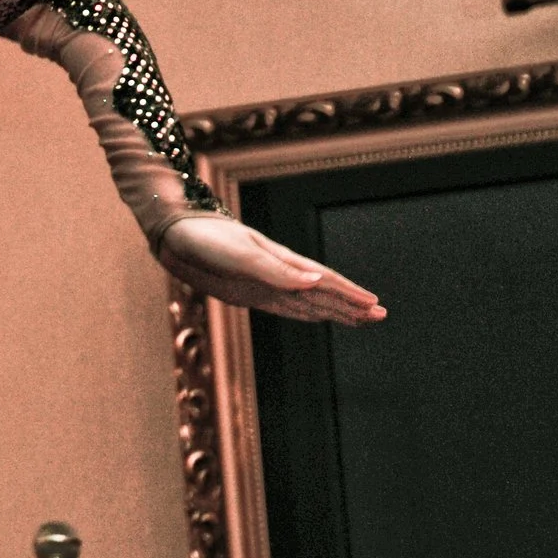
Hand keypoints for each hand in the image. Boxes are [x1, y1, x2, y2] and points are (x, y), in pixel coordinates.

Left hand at [158, 214, 385, 325]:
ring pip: (309, 302)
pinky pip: (286, 307)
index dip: (350, 294)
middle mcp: (279, 275)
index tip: (374, 306)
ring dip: (334, 311)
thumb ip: (277, 272)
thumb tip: (315, 283)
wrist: (178, 238)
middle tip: (379, 317)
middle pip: (323, 294)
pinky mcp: (250, 294)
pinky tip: (318, 316)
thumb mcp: (242, 256)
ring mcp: (266, 285)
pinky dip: (306, 313)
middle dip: (351, 306)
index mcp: (283, 262)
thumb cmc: (209, 240)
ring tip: (359, 319)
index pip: (325, 282)